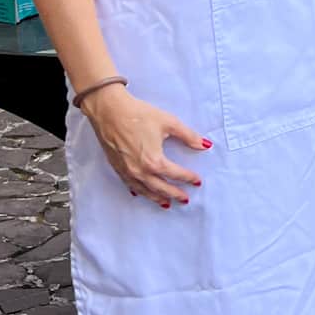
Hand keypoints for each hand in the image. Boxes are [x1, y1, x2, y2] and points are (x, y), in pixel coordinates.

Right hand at [83, 87, 206, 206]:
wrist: (109, 111)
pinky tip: (142, 193)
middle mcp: (140, 171)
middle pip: (161, 188)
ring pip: (145, 191)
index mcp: (154, 161)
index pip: (176, 174)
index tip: (197, 181)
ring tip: (167, 203)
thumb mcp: (168, 123)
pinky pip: (130, 185)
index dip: (189, 178)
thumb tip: (204, 144)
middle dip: (175, 194)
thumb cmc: (137, 115)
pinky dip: (140, 191)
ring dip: (157, 198)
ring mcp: (127, 171)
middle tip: (185, 199)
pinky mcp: (117, 168)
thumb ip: (189, 136)